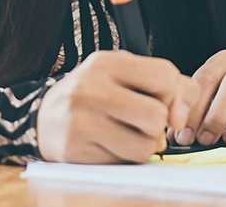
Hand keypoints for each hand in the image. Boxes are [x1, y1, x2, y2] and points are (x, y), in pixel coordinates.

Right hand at [37, 51, 196, 162]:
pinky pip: (122, 163)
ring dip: (146, 145)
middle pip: (156, 115)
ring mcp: (80, 122)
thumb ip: (169, 86)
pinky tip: (111, 144)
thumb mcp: (127, 74)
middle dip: (159, 124)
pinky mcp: (74, 151)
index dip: (174, 94)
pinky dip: (125, 157)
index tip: (164, 101)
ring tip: (131, 135)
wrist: (43, 116)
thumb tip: (182, 117)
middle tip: (145, 122)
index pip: (165, 76)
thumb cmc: (97, 93)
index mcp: (107, 63)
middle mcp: (90, 89)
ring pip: (144, 145)